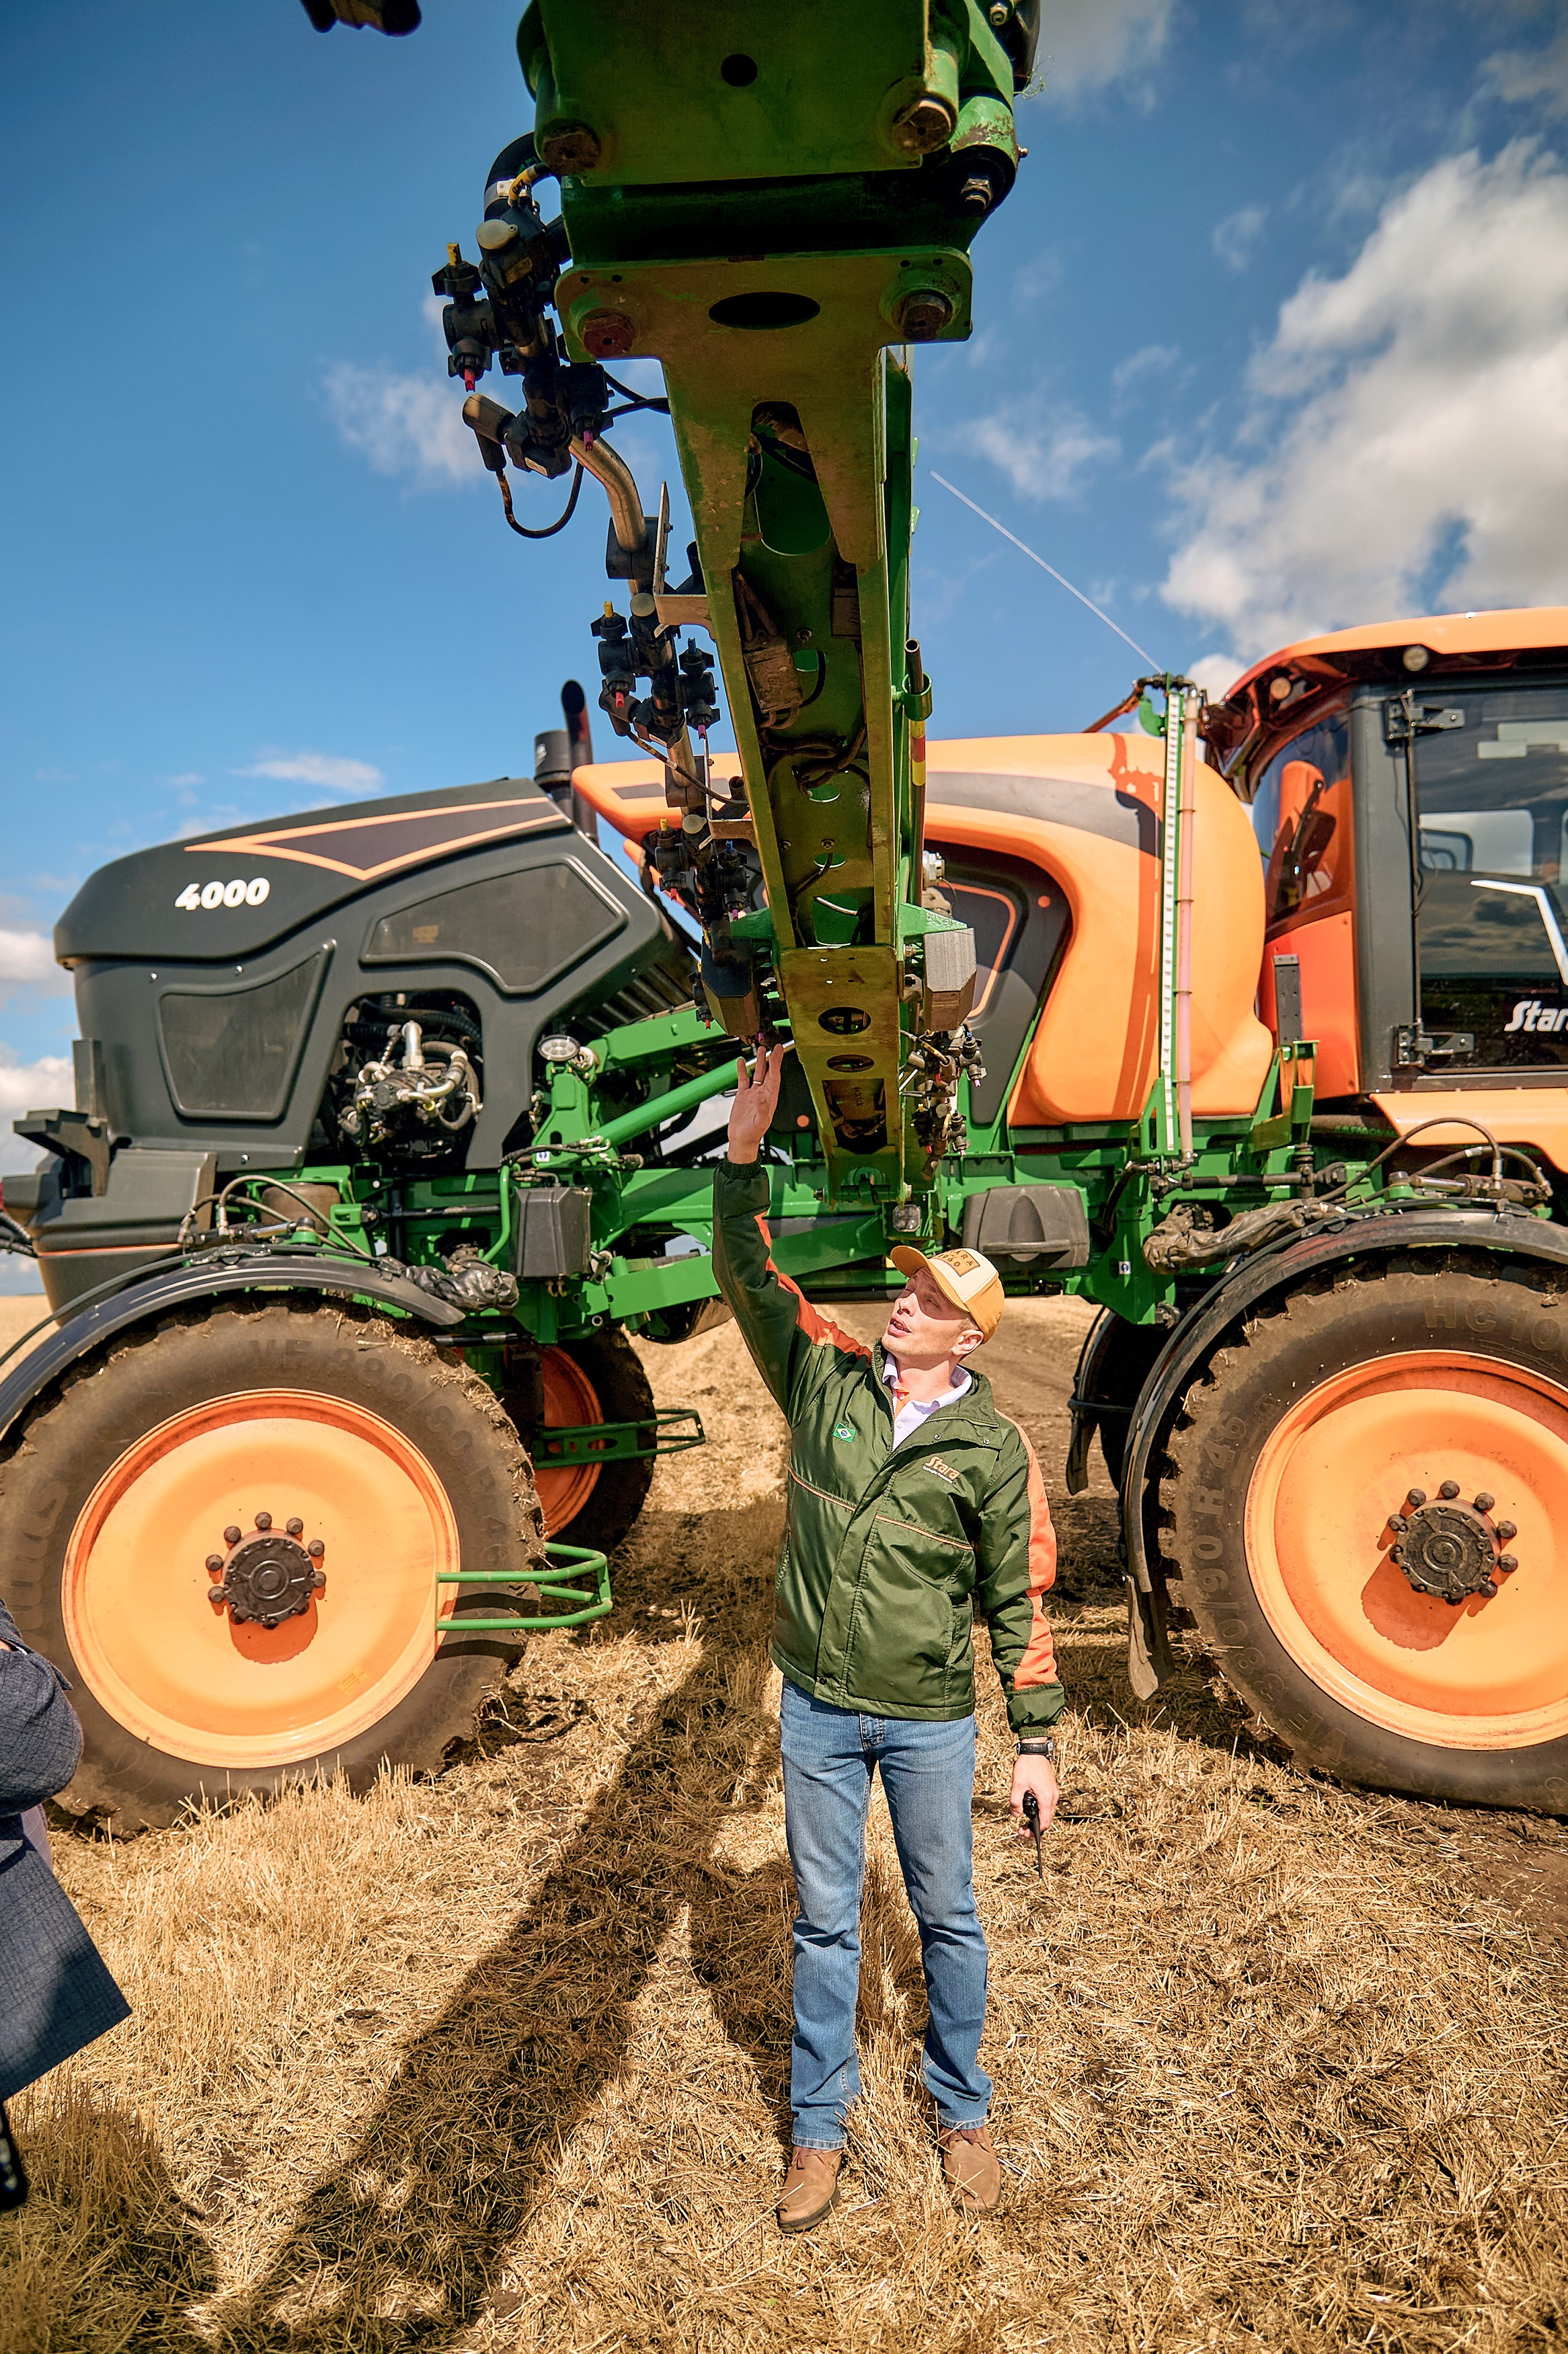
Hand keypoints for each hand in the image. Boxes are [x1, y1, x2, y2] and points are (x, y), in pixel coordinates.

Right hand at [727, 1040, 787, 1163]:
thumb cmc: (752, 1134)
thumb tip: (762, 1096)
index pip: (774, 1076)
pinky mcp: (743, 1096)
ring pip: (757, 1074)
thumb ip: (762, 1109)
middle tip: (773, 1046)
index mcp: (770, 1098)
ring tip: (760, 1049)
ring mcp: (753, 1094)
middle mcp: (763, 1094)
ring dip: (759, 1062)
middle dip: (771, 1059)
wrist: (741, 1140)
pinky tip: (741, 1062)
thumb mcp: (759, 1122)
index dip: (776, 1063)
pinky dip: (742, 1070)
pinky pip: (743, 1080)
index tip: (778, 1052)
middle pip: (768, 1072)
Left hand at [1010, 1754, 1058, 1837]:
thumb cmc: (1027, 1765)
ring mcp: (1053, 1793)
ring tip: (1024, 1820)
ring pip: (1047, 1812)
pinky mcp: (1051, 1789)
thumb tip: (1015, 1815)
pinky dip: (1039, 1810)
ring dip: (1037, 1818)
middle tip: (1021, 1829)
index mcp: (1046, 1798)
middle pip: (1047, 1819)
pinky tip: (1029, 1807)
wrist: (1035, 1750)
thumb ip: (1015, 1802)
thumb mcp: (1017, 1784)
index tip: (1024, 1832)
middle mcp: (1053, 1797)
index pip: (1045, 1823)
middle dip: (1035, 1827)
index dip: (1035, 1832)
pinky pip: (1047, 1804)